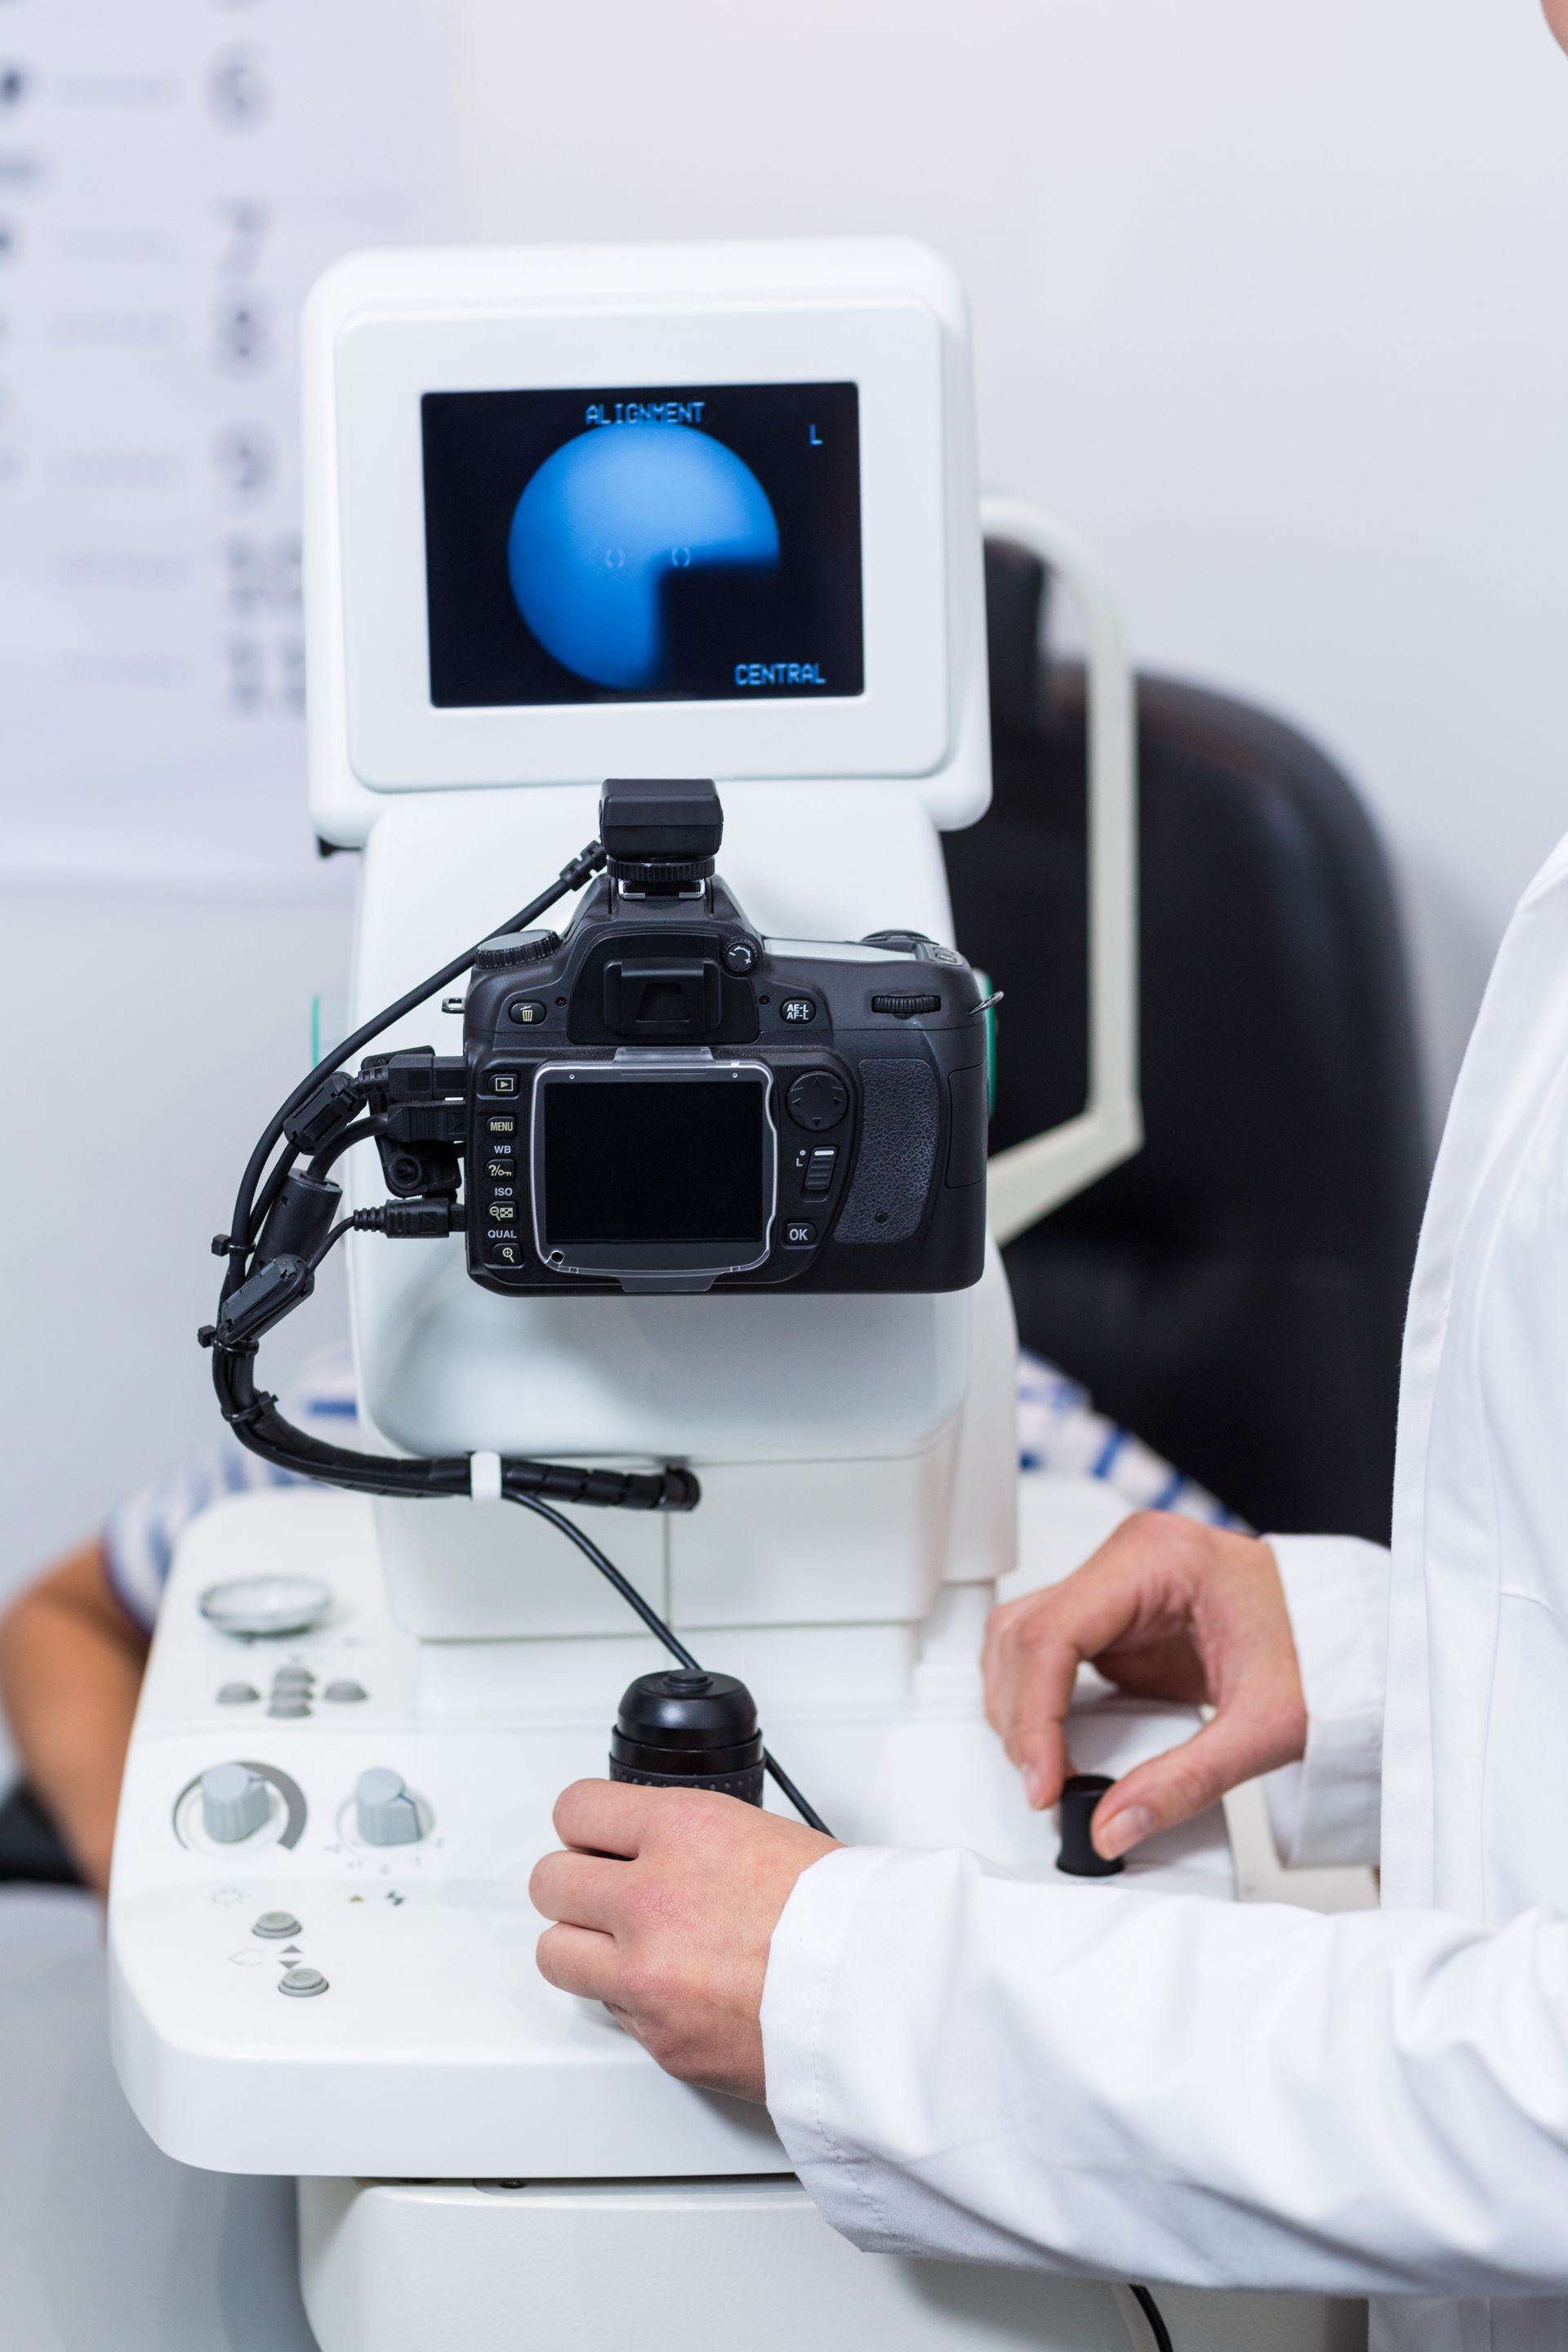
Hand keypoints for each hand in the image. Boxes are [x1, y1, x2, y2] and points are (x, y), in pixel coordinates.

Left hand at [530, 1781, 838, 2100]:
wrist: (879, 1998)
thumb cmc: (844, 1917)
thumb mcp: (763, 1835)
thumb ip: (692, 1841)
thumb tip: (657, 1849)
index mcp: (683, 1831)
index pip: (576, 1810)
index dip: (584, 1826)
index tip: (592, 1837)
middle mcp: (651, 1898)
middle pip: (550, 1882)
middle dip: (575, 1886)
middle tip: (602, 1894)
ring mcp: (645, 1974)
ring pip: (555, 1953)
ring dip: (583, 1948)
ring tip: (622, 1946)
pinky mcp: (657, 2039)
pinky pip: (609, 2012)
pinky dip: (631, 2002)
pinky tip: (673, 1989)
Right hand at [984, 1512, 1305, 1860]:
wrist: (1354, 1632)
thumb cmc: (1323, 1649)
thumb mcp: (1264, 1725)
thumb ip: (1185, 1781)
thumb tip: (1112, 1826)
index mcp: (1157, 1558)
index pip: (1055, 1633)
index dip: (1034, 1713)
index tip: (1042, 1779)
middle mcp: (1129, 1557)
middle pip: (1025, 1631)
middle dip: (1021, 1716)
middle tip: (1045, 1785)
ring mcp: (1119, 1580)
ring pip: (1023, 1633)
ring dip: (1019, 1702)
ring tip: (1046, 1767)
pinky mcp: (1119, 1611)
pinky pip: (1051, 1646)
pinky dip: (1040, 1695)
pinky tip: (1056, 1740)